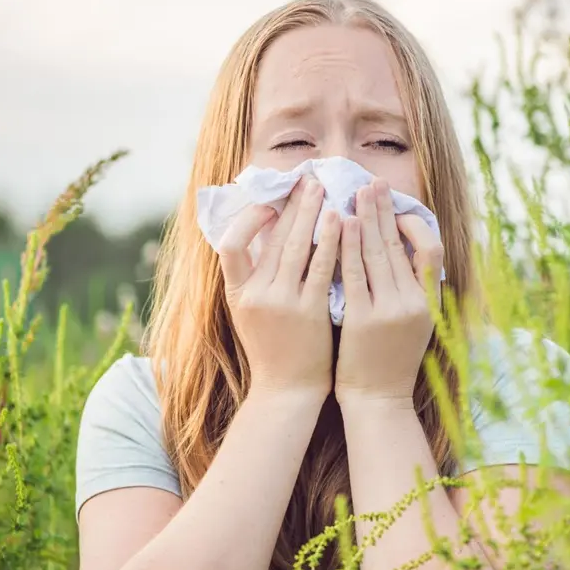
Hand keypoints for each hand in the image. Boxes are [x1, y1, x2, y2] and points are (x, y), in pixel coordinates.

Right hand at [216, 175, 341, 396]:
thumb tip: (262, 236)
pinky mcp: (309, 311)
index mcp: (237, 295)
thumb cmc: (273, 350)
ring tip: (322, 189)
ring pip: (295, 247)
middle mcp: (256, 295)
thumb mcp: (249, 314)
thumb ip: (251, 278)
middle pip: (271, 238)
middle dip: (290, 205)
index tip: (269, 204)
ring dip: (310, 213)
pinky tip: (341, 220)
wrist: (288, 391)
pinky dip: (330, 241)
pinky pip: (321, 267)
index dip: (248, 221)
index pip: (229, 246)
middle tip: (306, 178)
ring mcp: (282, 303)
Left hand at [334, 179, 443, 403]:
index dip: (413, 226)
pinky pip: (355, 274)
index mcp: (428, 304)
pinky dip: (349, 246)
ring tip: (357, 193)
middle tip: (373, 183)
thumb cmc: (391, 363)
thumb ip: (413, 293)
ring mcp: (389, 311)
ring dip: (367, 219)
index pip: (430, 252)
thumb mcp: (415, 326)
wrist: (378, 401)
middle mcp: (413, 304)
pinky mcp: (363, 319)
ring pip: (378, 254)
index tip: (397, 210)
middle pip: (400, 245)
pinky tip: (342, 225)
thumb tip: (407, 256)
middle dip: (385, 211)